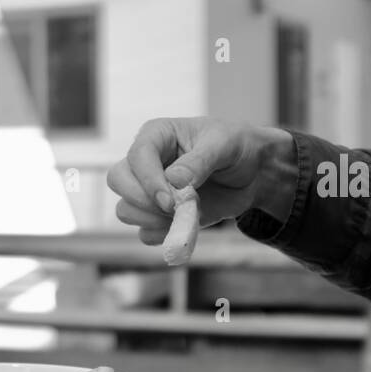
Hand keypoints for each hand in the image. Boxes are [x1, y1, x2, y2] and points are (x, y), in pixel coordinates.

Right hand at [107, 117, 293, 263]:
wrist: (252, 173)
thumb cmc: (236, 147)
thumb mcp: (224, 145)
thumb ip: (200, 160)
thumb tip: (174, 179)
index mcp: (156, 136)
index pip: (137, 157)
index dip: (149, 181)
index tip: (171, 200)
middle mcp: (146, 163)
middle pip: (118, 181)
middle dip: (143, 200)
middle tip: (175, 208)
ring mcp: (149, 191)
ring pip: (125, 210)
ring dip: (152, 220)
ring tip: (185, 215)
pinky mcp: (158, 216)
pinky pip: (145, 233)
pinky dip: (163, 236)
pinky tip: (185, 226)